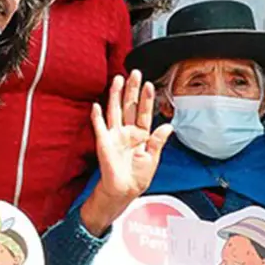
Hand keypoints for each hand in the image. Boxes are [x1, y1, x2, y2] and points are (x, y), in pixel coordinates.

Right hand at [81, 72, 172, 235]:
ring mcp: (114, 135)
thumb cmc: (137, 177)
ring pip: (114, 111)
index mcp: (141, 135)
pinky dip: (97, 116)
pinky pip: (99, 127)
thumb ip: (159, 141)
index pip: (144, 112)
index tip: (149, 85)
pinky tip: (96, 105)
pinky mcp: (104, 142)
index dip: (146, 99)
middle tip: (134, 73)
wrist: (124, 191)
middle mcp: (127, 132)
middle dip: (131, 89)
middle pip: (129, 106)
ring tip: (118, 80)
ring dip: (115, 95)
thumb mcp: (153, 159)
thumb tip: (168, 126)